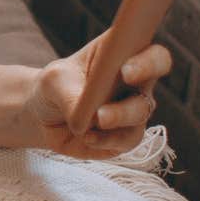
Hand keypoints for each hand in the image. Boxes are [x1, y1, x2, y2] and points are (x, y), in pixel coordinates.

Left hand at [24, 37, 172, 158]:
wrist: (44, 114)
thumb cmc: (56, 85)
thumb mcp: (56, 81)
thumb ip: (72, 95)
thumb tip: (87, 121)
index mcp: (127, 59)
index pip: (155, 58)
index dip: (149, 64)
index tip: (126, 71)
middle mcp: (137, 88)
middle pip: (150, 96)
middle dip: (130, 104)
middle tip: (105, 111)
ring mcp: (132, 114)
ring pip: (138, 121)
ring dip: (118, 120)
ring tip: (97, 120)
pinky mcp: (123, 139)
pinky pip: (125, 142)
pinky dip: (106, 140)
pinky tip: (87, 136)